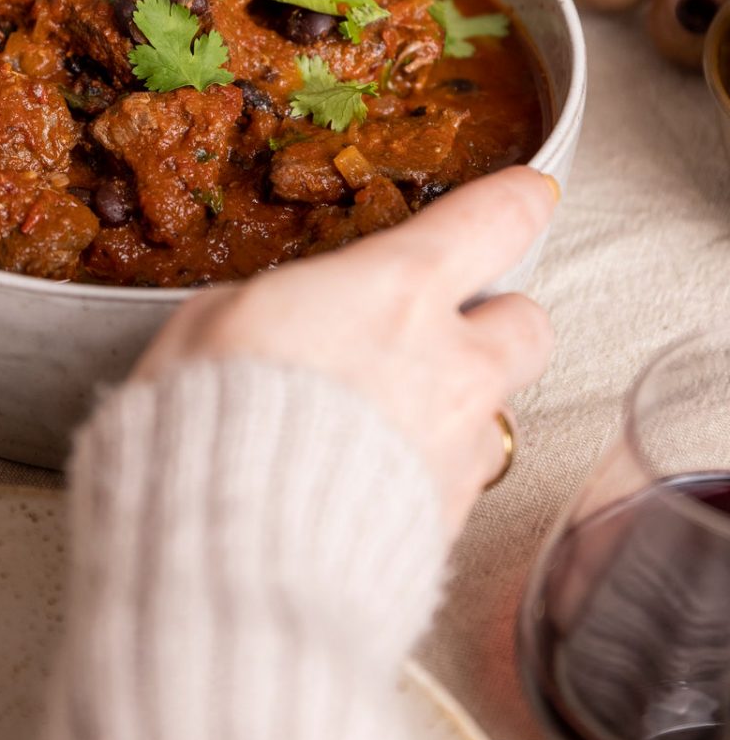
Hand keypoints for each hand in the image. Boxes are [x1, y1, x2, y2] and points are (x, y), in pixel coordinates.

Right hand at [131, 166, 557, 537]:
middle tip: (443, 331)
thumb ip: (279, 308)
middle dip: (495, 323)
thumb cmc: (212, 418)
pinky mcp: (448, 524)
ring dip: (460, 412)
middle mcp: (449, 365)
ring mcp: (457, 450)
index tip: (524, 194)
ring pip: (498, 415)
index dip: (518, 201)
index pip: (495, 220)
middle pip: (528, 323)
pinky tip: (369, 488)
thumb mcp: (213, 322)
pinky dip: (427, 481)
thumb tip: (286, 316)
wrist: (233, 545)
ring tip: (390, 426)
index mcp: (396, 290)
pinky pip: (459, 488)